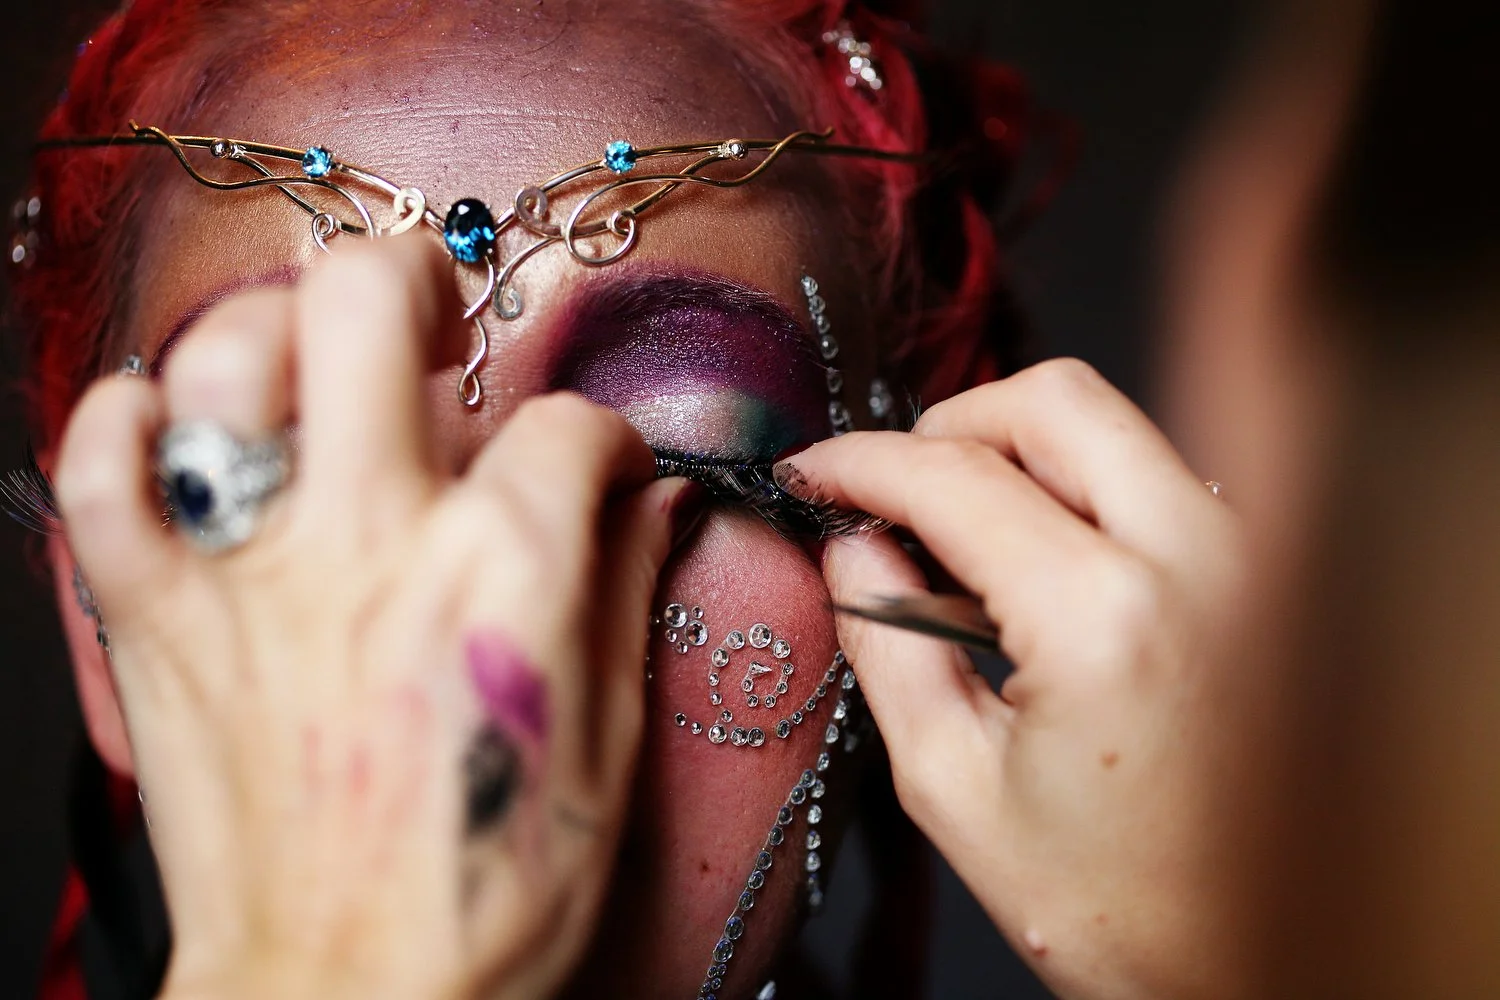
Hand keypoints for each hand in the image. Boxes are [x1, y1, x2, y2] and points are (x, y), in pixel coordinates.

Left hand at [54, 235, 696, 999]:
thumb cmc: (488, 899)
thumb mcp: (608, 752)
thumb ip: (623, 596)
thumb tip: (648, 504)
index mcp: (502, 570)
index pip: (568, 425)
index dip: (600, 437)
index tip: (598, 470)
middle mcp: (370, 540)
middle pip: (369, 302)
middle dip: (414, 279)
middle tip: (428, 315)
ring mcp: (247, 571)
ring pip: (223, 356)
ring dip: (271, 332)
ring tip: (307, 363)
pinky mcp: (157, 622)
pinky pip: (99, 471)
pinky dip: (124, 424)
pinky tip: (176, 428)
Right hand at [784, 359, 1248, 999]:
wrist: (1257, 970)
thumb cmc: (1115, 908)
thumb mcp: (953, 788)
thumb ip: (885, 644)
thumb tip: (848, 548)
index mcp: (1107, 615)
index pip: (955, 475)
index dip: (859, 463)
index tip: (810, 473)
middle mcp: (1200, 557)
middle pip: (1053, 400)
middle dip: (950, 429)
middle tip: (889, 495)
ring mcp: (1251, 560)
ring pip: (1114, 430)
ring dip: (1019, 459)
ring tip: (957, 550)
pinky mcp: (1268, 579)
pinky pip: (1156, 482)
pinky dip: (1079, 494)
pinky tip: (1033, 574)